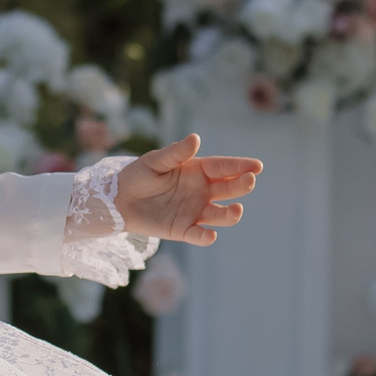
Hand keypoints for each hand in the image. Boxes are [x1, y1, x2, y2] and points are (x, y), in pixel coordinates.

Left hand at [114, 135, 262, 244]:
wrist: (118, 200)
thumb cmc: (138, 175)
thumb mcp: (154, 160)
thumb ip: (175, 152)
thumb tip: (195, 139)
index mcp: (197, 171)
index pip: (223, 168)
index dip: (240, 166)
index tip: (257, 166)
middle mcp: (201, 191)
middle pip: (227, 190)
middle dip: (241, 185)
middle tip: (250, 181)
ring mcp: (194, 211)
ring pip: (219, 214)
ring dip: (229, 214)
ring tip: (237, 211)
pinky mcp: (183, 229)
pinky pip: (198, 234)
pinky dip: (205, 236)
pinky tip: (209, 235)